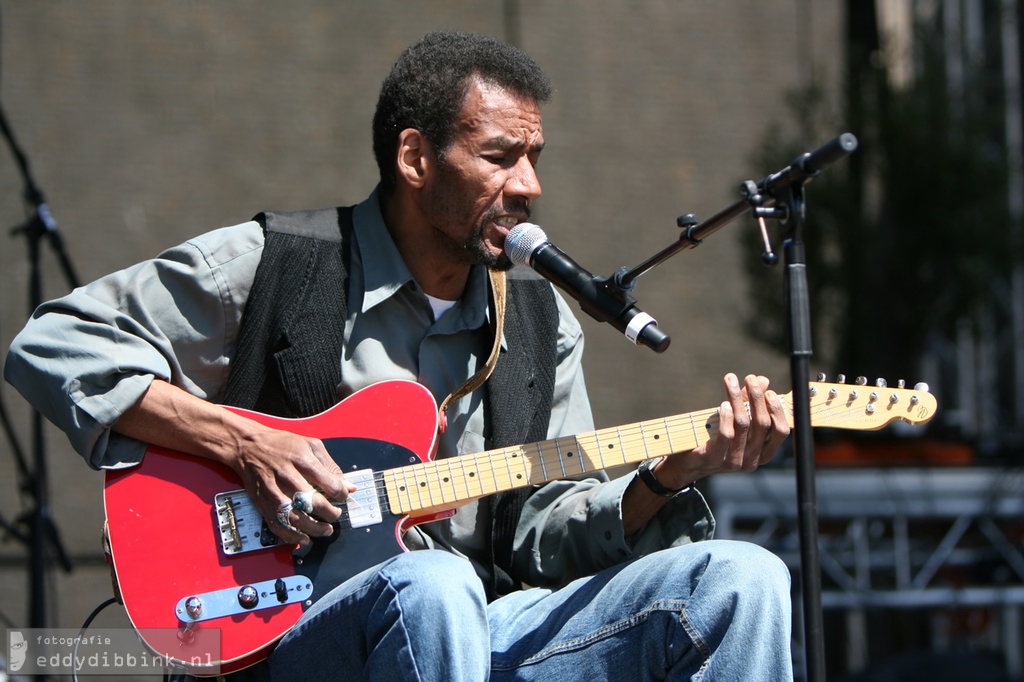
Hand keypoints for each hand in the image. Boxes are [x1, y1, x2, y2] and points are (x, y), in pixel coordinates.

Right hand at [233, 425, 355, 545]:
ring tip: (325, 529)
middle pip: (313, 502)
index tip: (343, 497)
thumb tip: (348, 485)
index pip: (329, 484)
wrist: (247, 446)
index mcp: (302, 460)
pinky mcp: (263, 502)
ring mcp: (274, 491)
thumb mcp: (311, 445)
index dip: (341, 494)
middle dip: (330, 513)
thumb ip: (331, 466)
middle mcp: (288, 476)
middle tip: (335, 514)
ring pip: (296, 517)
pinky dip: (292, 536)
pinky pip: (277, 525)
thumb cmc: (280, 444)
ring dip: (314, 528)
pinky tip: (303, 537)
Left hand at [654, 373, 789, 487]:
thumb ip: (750, 403)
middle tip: (750, 378)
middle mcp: (752, 460)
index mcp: (763, 453)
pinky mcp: (715, 458)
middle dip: (757, 397)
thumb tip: (763, 380)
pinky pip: (726, 434)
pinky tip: (724, 403)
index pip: (781, 431)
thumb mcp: (737, 421)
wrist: (690, 463)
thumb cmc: (717, 439)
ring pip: (743, 424)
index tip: (770, 391)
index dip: (778, 410)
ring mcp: (735, 461)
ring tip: (731, 381)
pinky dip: (726, 416)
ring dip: (738, 399)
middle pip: (763, 423)